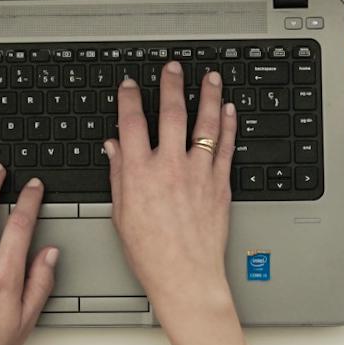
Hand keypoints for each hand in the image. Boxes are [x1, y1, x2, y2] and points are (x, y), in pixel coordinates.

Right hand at [106, 61, 238, 329]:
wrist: (186, 277)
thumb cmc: (151, 254)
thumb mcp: (122, 214)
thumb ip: (119, 175)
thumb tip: (115, 148)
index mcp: (140, 173)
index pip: (132, 123)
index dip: (129, 99)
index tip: (129, 85)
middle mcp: (170, 167)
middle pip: (171, 113)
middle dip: (172, 85)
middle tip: (173, 67)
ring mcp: (198, 173)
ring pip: (205, 123)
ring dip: (208, 96)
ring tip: (210, 77)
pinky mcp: (220, 184)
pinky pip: (225, 147)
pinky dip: (228, 125)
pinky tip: (228, 111)